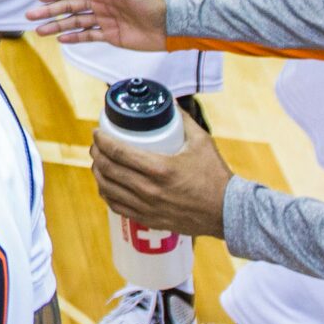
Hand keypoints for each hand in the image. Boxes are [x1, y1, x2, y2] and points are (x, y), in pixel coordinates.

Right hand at [26, 0, 170, 51]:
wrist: (168, 26)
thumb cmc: (152, 2)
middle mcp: (100, 4)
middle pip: (69, 7)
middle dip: (49, 11)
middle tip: (31, 16)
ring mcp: (104, 20)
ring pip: (74, 22)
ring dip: (57, 26)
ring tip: (40, 31)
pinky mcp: (109, 35)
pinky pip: (88, 36)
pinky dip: (74, 38)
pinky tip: (61, 39)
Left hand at [91, 114, 233, 241]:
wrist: (226, 212)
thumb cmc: (215, 176)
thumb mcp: (202, 142)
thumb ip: (184, 121)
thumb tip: (170, 104)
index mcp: (160, 168)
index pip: (118, 152)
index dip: (102, 140)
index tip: (97, 132)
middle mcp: (149, 189)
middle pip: (109, 169)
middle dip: (97, 154)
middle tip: (97, 145)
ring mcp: (147, 207)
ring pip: (108, 189)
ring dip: (98, 173)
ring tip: (99, 163)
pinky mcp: (148, 219)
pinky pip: (117, 206)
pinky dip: (107, 194)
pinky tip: (107, 186)